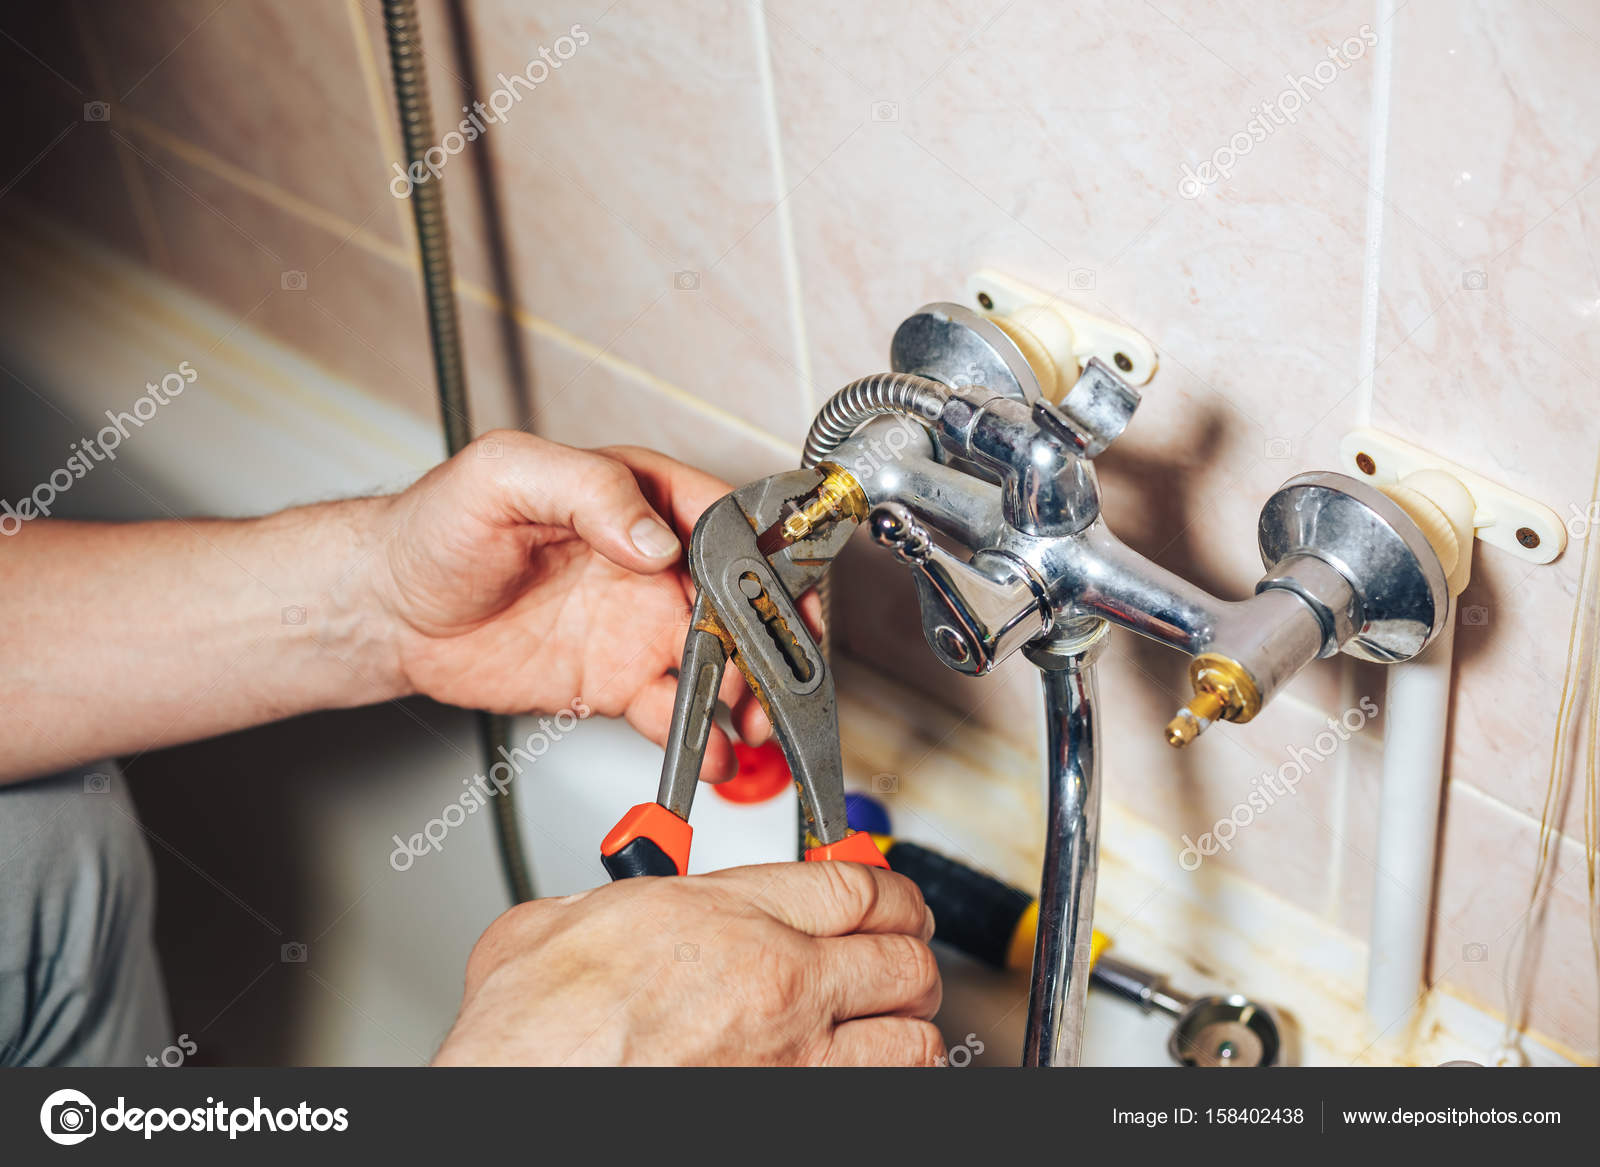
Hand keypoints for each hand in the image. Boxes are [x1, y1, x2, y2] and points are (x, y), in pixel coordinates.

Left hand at [370, 431, 770, 779]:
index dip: (764, 556)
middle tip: (767, 674)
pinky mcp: (617, 679)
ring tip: (744, 724)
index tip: (775, 593)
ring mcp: (639, 623)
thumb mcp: (503, 476)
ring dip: (746, 693)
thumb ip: (586, 491)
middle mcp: (651, 562)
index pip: (729, 520)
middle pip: (741, 599)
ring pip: (721, 660)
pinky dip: (700, 736)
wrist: (391, 610)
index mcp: (638, 498)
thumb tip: (654, 537)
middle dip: (768, 639)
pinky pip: (674, 709)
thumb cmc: (436, 527)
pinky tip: (707, 753)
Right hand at [433, 862, 943, 1065]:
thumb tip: (609, 903)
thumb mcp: (557, 921)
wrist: (523, 1091)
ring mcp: (794, 1059)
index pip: (855, 886)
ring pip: (910, 1036)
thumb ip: (610, 900)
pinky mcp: (793, 1114)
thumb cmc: (534, 1029)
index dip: (888, 891)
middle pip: (901, 956)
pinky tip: (862, 1074)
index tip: (889, 900)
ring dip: (908, 1025)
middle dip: (909, 955)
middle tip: (899, 956)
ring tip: (895, 1020)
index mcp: (727, 916)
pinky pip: (877, 1095)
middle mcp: (779, 982)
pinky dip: (882, 1082)